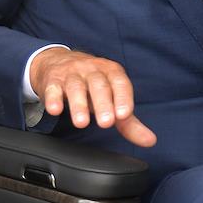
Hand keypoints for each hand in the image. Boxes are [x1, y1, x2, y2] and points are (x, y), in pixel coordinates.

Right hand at [29, 47, 156, 146]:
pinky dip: (53, 98)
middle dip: (103, 103)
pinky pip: (53, 88)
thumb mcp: (111, 99)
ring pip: (76, 86)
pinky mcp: (52, 80)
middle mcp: (92, 69)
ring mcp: (71, 73)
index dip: (123, 97)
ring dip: (79, 105)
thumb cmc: (90, 85)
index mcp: (110, 72)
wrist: (56, 61)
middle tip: (106, 123)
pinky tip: (55, 109)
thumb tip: (150, 141)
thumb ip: (129, 122)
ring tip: (81, 123)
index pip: (119, 82)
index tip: (124, 115)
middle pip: (99, 84)